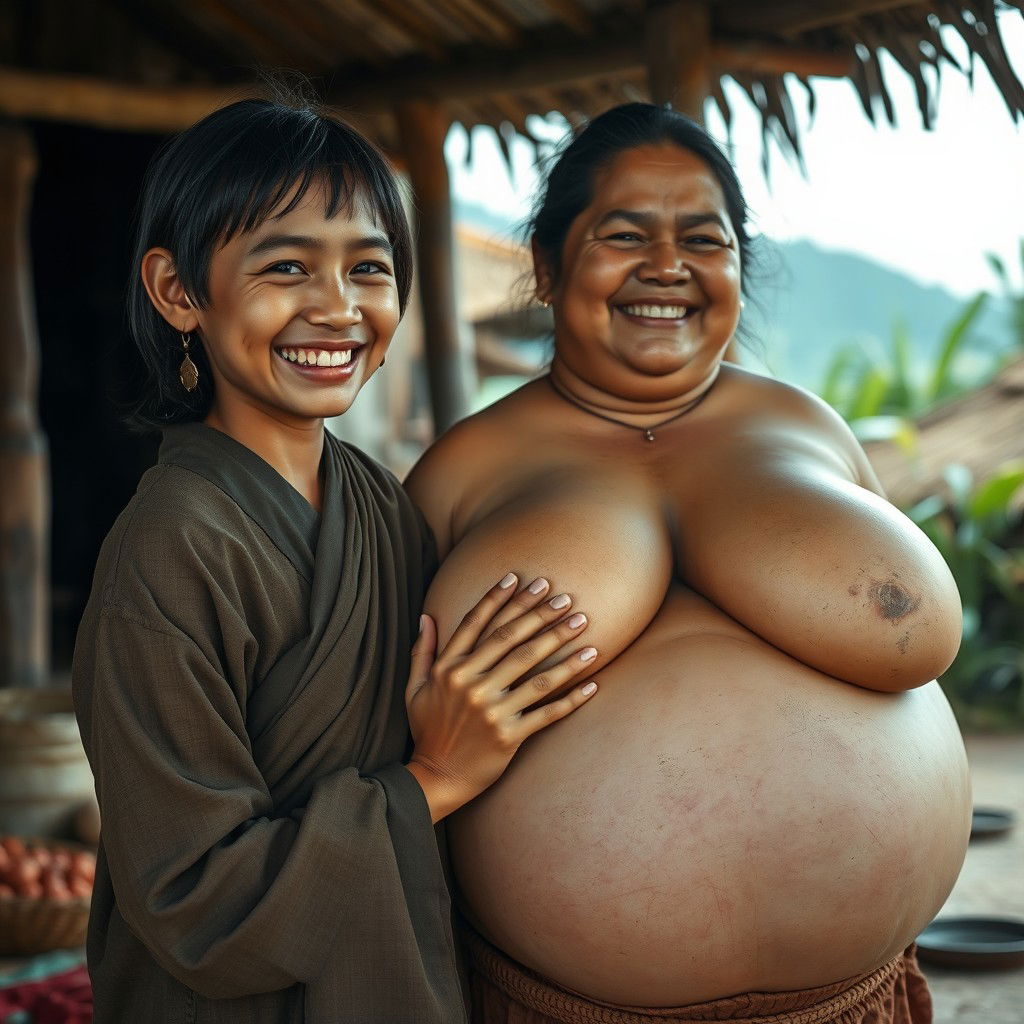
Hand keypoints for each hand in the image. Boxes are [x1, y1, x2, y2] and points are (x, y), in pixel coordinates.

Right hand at [405, 575, 597, 821]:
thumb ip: (422, 652)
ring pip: (535, 673)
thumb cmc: (427, 730)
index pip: (476, 624)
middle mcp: (470, 685)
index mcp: (449, 669)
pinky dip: (572, 698)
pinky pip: (546, 713)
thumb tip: (426, 616)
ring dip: (564, 649)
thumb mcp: (415, 688)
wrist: (435, 779)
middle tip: (566, 597)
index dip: (499, 598)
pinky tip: (593, 682)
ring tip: (585, 628)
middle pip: (512, 641)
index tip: (520, 578)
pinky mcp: (509, 736)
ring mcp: (492, 711)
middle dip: (541, 616)